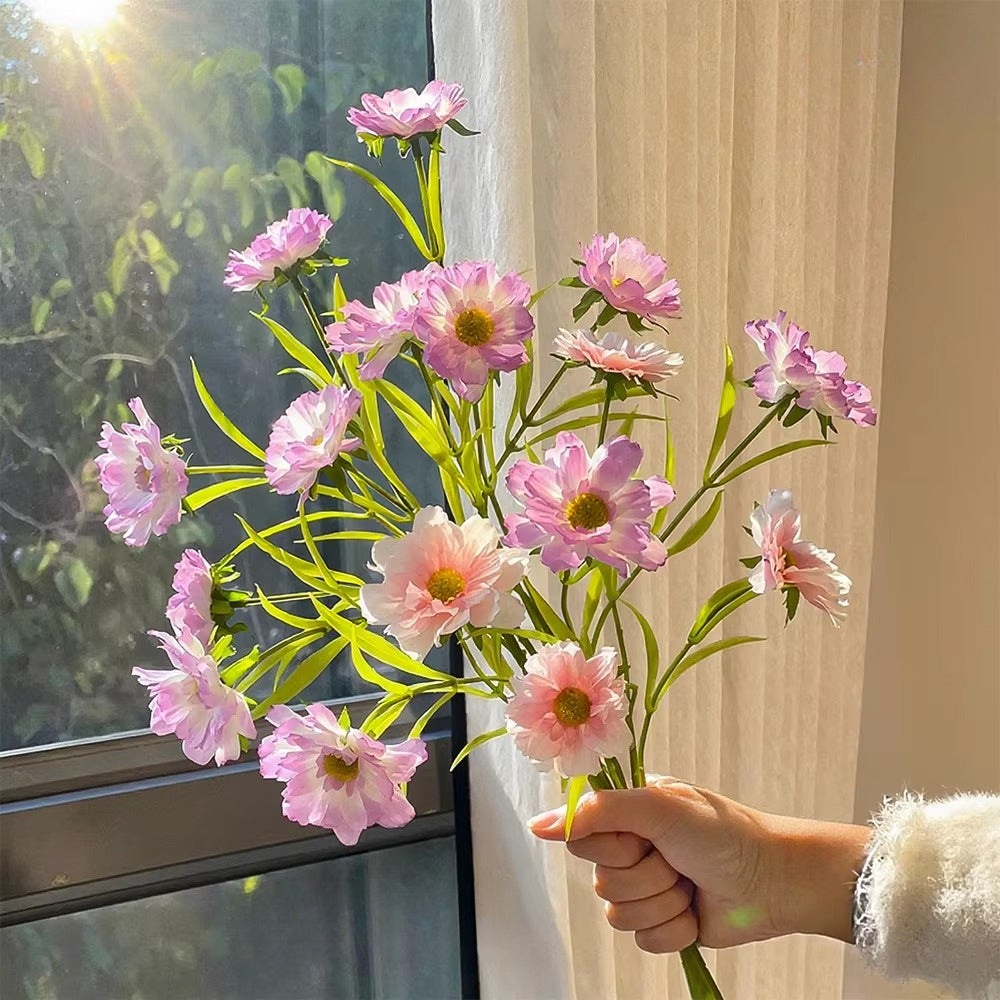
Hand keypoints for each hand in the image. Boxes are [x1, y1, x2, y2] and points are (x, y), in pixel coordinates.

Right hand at [529, 777, 868, 953]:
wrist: (774, 881)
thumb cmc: (723, 833)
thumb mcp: (659, 807)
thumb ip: (597, 811)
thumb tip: (537, 825)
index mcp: (627, 812)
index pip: (581, 836)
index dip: (610, 846)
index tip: (640, 838)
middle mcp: (632, 847)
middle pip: (601, 880)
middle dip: (644, 876)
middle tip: (677, 859)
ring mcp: (646, 886)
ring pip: (619, 915)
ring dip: (661, 903)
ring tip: (690, 884)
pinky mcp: (662, 922)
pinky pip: (642, 940)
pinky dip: (673, 929)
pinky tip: (695, 911)